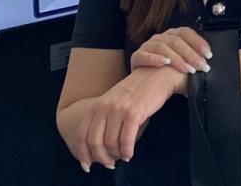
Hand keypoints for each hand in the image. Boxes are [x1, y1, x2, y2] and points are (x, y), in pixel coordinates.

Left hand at [66, 66, 184, 169]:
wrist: (158, 75)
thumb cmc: (139, 91)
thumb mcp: (115, 101)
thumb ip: (105, 118)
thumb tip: (101, 145)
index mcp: (97, 105)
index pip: (82, 134)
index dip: (82, 152)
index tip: (87, 164)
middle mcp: (104, 107)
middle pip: (94, 141)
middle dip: (101, 157)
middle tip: (109, 164)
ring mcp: (118, 109)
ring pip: (110, 143)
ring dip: (116, 155)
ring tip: (123, 157)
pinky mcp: (134, 113)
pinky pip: (126, 140)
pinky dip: (127, 151)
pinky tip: (130, 153)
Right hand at [130, 27, 211, 73]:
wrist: (145, 86)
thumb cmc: (166, 73)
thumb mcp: (182, 63)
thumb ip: (193, 59)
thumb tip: (208, 63)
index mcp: (172, 35)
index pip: (186, 32)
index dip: (198, 42)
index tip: (208, 55)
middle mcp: (160, 38)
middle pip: (176, 41)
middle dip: (191, 54)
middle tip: (201, 66)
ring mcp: (147, 46)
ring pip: (162, 47)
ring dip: (177, 58)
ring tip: (187, 69)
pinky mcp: (137, 56)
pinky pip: (144, 55)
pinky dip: (155, 58)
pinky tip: (165, 63)